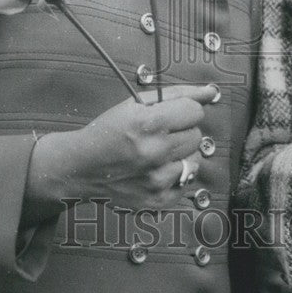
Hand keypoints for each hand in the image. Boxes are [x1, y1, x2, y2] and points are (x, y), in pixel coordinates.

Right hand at [28, 84, 219, 210]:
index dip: (184, 110)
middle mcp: (155, 153)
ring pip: (195, 160)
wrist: (80, 167)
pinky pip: (187, 183)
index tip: (171, 114)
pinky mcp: (157, 201)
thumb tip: (210, 91)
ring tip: (157, 153)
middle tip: (159, 134)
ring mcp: (157, 180)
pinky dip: (175, 176)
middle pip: (196, 136)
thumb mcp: (137, 103)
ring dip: (180, 155)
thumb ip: (178, 94)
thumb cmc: (109, 131)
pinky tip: (155, 170)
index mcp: (149, 124)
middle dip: (181, 132)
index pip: (195, 112)